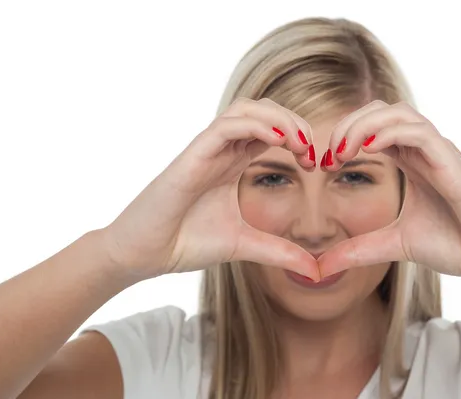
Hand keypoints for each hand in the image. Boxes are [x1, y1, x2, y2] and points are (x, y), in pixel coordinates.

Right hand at [100, 98, 319, 280]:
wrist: (145, 254)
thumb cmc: (186, 242)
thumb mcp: (244, 245)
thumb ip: (279, 252)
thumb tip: (314, 270)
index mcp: (233, 162)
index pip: (271, 130)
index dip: (298, 137)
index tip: (314, 163)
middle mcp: (222, 150)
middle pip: (262, 111)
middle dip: (292, 121)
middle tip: (310, 148)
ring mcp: (206, 150)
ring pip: (244, 109)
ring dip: (277, 118)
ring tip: (298, 142)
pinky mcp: (192, 156)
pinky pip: (224, 127)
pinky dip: (254, 125)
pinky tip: (278, 140)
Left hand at [317, 100, 460, 280]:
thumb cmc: (456, 245)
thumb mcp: (395, 245)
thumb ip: (359, 249)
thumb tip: (322, 266)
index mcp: (411, 161)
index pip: (373, 128)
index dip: (345, 136)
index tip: (324, 163)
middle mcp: (425, 151)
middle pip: (382, 111)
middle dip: (349, 123)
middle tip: (328, 153)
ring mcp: (441, 154)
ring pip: (400, 114)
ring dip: (364, 125)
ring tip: (342, 150)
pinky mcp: (454, 166)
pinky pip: (421, 134)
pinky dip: (391, 133)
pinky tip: (368, 149)